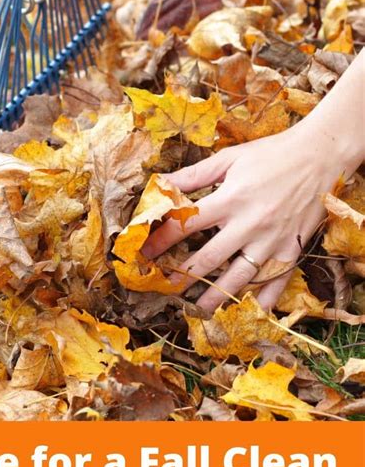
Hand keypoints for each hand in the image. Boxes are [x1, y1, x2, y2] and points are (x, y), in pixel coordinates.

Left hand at [142, 52, 364, 312]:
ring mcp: (272, 241)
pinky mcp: (291, 249)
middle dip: (183, 274)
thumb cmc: (272, 154)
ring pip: (239, 277)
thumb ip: (194, 175)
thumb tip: (161, 183)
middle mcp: (249, 224)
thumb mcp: (230, 159)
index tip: (144, 253)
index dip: (162, 239)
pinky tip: (249, 312)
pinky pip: (276, 281)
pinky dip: (264, 299)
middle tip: (165, 287)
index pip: (187, 224)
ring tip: (196, 309)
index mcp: (230, 199)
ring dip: (216, 295)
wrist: (320, 156)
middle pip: (209, 258)